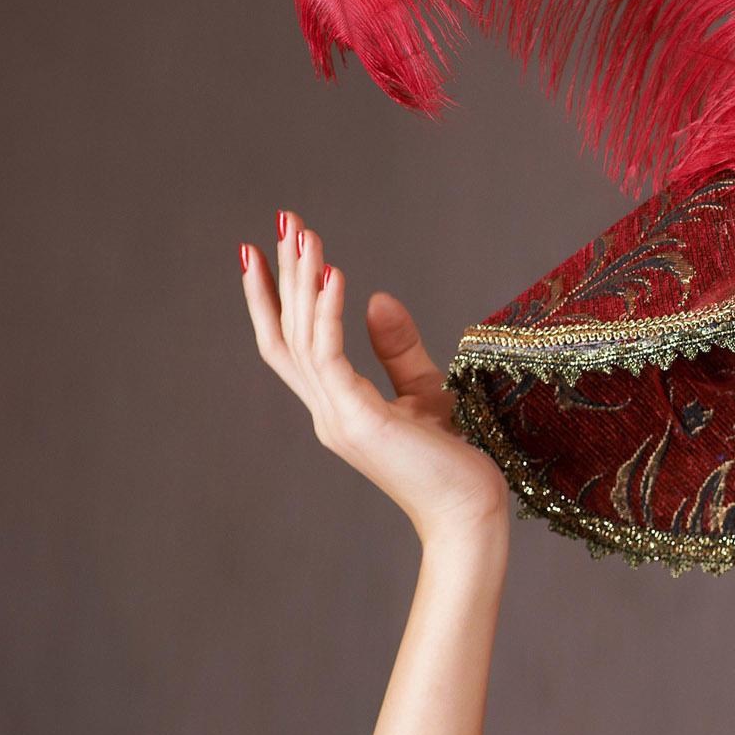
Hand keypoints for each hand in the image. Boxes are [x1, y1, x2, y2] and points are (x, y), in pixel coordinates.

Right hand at [242, 211, 508, 546]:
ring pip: (301, 339)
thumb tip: (374, 297)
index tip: (261, 251)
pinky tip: (335, 275)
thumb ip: (396, 348)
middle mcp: (326, 412)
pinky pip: (330, 357)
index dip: (272, 299)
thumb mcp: (424, 391)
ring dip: (301, 282)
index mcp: (336, 407)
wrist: (472, 512)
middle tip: (281, 222)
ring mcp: (336, 418)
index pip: (292, 345)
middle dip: (281, 276)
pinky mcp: (358, 420)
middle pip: (287, 333)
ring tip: (303, 234)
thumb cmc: (455, 460)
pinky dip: (328, 313)